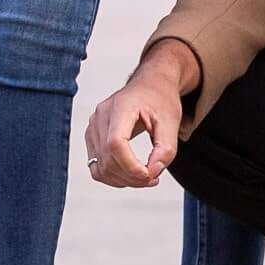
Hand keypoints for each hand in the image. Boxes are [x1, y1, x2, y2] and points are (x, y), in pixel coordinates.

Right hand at [84, 41, 198, 188]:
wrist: (150, 84)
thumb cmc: (160, 98)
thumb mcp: (172, 121)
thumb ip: (166, 148)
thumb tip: (153, 173)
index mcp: (121, 106)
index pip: (116, 143)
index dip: (131, 166)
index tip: (150, 175)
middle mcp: (101, 115)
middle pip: (108, 159)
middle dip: (132, 177)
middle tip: (154, 178)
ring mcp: (93, 126)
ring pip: (100, 167)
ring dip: (123, 180)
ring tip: (146, 176)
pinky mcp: (92, 136)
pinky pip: (96, 166)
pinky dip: (113, 176)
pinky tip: (131, 174)